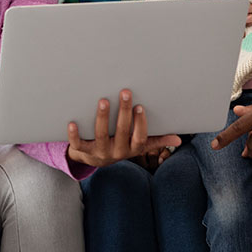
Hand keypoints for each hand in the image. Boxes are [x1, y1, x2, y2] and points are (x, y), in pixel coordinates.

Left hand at [66, 89, 180, 166]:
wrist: (93, 159)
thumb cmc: (120, 145)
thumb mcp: (138, 145)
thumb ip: (156, 141)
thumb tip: (178, 139)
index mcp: (132, 149)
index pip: (139, 137)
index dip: (140, 123)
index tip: (140, 106)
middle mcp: (117, 152)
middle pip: (121, 132)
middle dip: (123, 112)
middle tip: (125, 92)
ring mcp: (100, 152)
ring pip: (101, 135)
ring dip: (103, 118)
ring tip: (103, 100)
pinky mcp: (84, 152)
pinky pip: (79, 144)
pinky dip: (74, 135)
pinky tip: (72, 122)